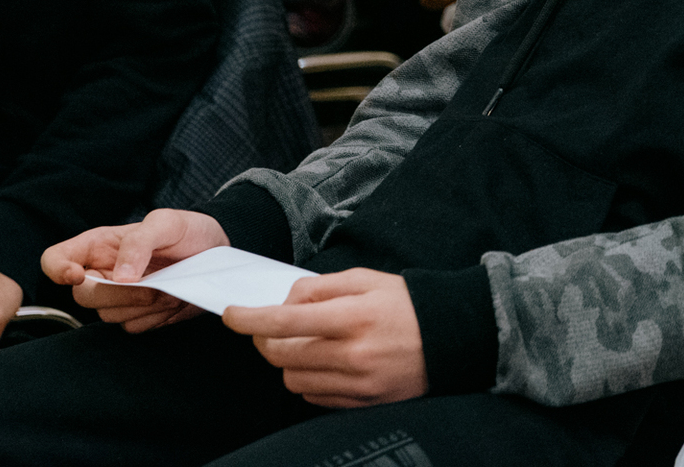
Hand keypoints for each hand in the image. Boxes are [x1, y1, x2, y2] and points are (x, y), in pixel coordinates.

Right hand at [40, 208, 228, 331]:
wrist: (216, 254)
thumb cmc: (188, 231)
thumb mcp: (167, 222)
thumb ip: (140, 242)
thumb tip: (119, 277)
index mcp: (98, 246)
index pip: (54, 260)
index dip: (57, 270)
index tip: (78, 276)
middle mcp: (102, 273)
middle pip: (83, 297)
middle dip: (118, 295)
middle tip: (152, 285)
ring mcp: (117, 298)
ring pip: (108, 316)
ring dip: (141, 305)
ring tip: (167, 286)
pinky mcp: (136, 316)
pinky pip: (133, 327)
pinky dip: (154, 317)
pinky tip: (171, 301)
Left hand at [224, 268, 427, 407]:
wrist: (452, 339)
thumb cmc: (407, 305)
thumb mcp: (366, 280)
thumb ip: (320, 287)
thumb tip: (285, 301)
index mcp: (354, 317)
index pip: (286, 320)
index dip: (251, 318)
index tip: (232, 314)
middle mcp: (354, 354)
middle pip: (282, 356)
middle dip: (264, 341)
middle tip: (269, 328)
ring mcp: (358, 384)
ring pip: (294, 380)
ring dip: (288, 362)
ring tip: (306, 344)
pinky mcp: (362, 403)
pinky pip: (315, 397)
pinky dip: (309, 379)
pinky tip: (325, 362)